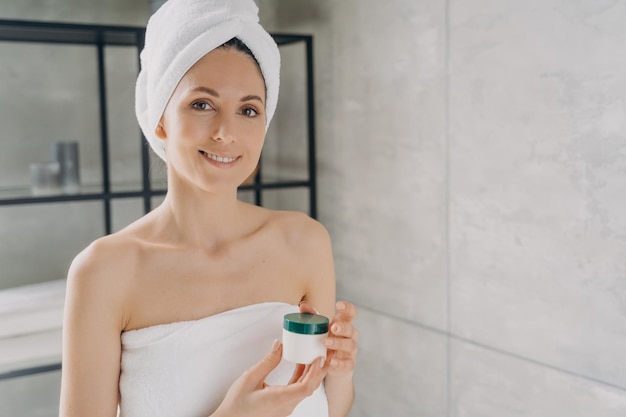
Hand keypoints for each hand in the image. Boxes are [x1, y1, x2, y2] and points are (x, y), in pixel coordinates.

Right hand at [212, 339, 327, 416]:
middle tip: (324, 352)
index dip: (315, 371)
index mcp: (280, 399)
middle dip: (319, 369)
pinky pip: (297, 391)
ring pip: (305, 389)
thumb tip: (280, 344)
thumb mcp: (250, 378)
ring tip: (315, 354)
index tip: (319, 356)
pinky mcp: (282, 406)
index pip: (306, 386)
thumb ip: (268, 361)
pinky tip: (300, 364)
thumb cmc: (237, 404)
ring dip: (311, 372)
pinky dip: (302, 377)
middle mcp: (286, 406)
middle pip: (310, 387)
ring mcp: (285, 407)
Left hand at [300, 300, 358, 376]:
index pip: (350, 313)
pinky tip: (331, 361)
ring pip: (350, 345)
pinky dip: (339, 363)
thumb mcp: (319, 328)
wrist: (331, 364)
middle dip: (343, 327)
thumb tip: (303, 305)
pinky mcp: (348, 364)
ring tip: (325, 343)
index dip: (347, 308)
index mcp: (344, 324)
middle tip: (333, 327)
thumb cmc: (326, 340)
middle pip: (351, 329)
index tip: (338, 305)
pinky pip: (347, 364)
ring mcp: (350, 351)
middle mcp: (350, 336)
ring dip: (339, 344)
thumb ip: (312, 316)